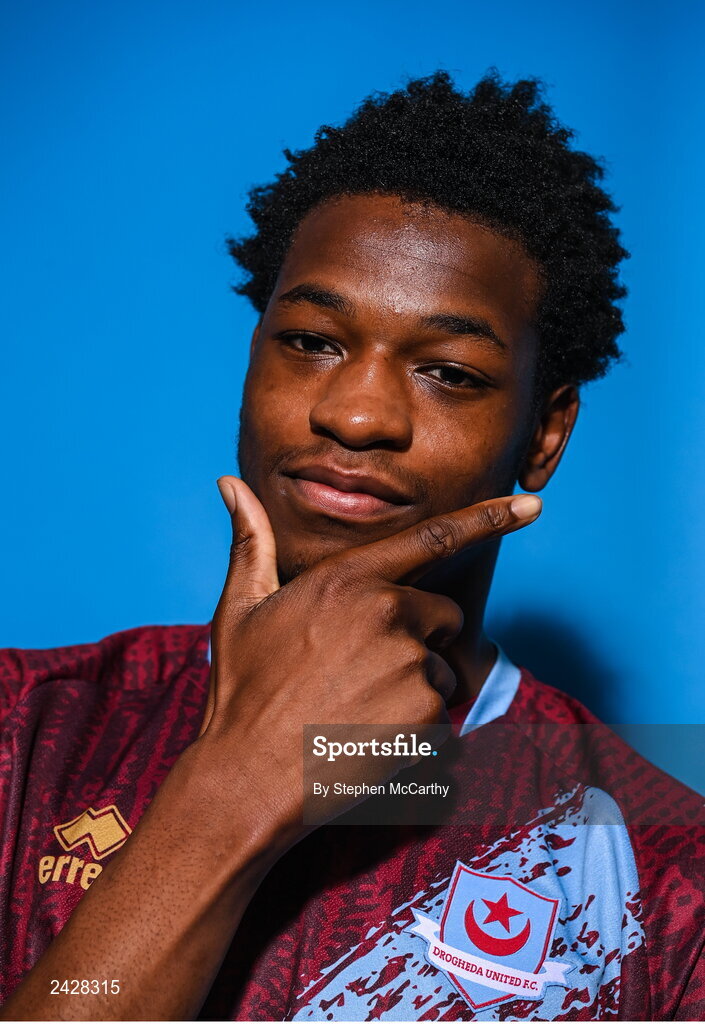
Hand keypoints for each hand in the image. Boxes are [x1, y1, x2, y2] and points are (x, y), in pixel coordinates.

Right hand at [193, 477, 540, 849]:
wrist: (248, 775)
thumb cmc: (244, 689)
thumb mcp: (240, 608)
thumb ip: (250, 541)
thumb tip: (229, 484)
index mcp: (347, 579)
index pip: (432, 538)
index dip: (488, 518)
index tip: (532, 505)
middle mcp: (387, 612)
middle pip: (442, 615)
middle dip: (419, 638)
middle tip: (362, 672)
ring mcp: (410, 664)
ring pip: (440, 668)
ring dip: (414, 686)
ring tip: (355, 707)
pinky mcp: (425, 714)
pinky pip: (439, 713)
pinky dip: (414, 726)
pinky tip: (366, 735)